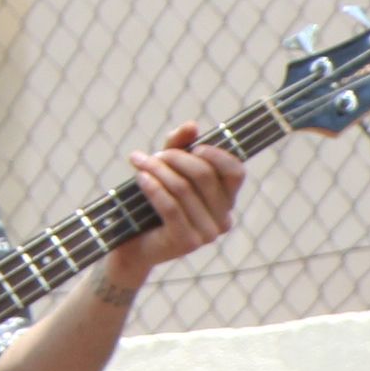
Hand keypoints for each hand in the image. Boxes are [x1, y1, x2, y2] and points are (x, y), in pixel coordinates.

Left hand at [103, 124, 245, 286]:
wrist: (133, 245)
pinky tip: (140, 177)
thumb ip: (179, 146)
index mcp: (226, 201)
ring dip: (157, 169)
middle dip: (175, 157)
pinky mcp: (187, 242)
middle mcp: (223, 219)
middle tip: (153, 155)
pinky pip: (170, 206)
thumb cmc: (153, 203)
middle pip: (204, 175)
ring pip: (183, 188)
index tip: (194, 146)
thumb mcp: (167, 168)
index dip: (217, 154)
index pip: (236, 172)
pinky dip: (153, 187)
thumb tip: (192, 125)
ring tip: (139, 162)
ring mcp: (207, 234)